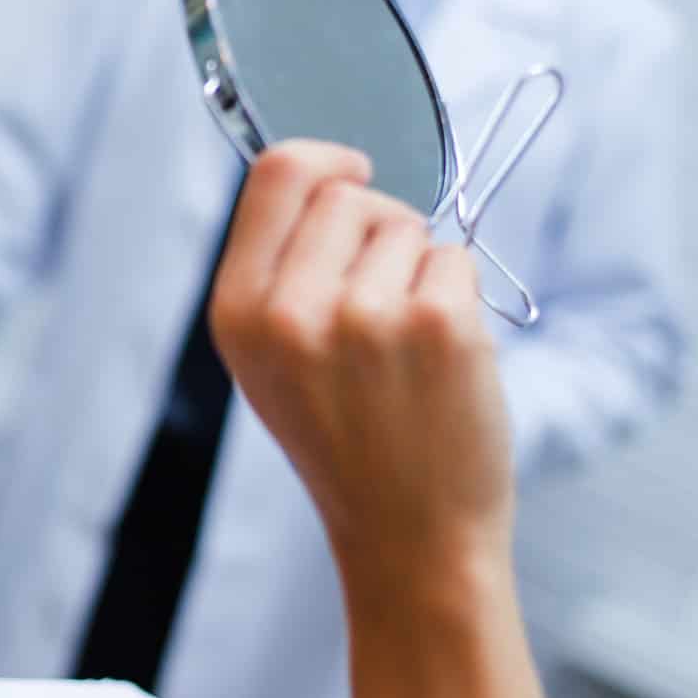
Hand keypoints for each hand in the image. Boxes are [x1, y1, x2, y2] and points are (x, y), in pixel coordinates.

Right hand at [207, 141, 513, 609]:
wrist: (408, 537)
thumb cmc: (346, 441)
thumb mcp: (270, 360)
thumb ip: (278, 269)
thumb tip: (327, 173)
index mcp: (236, 314)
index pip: (277, 173)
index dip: (325, 159)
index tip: (355, 170)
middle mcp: (290, 312)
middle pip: (350, 193)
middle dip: (378, 230)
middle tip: (381, 306)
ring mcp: (366, 318)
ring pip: (409, 226)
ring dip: (419, 273)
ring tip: (405, 350)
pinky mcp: (439, 327)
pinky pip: (455, 260)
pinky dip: (460, 299)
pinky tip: (441, 362)